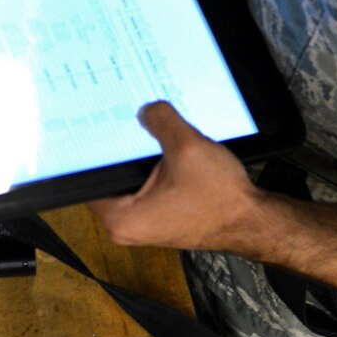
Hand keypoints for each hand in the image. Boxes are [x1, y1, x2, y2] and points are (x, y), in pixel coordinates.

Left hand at [87, 102, 276, 254]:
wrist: (249, 221)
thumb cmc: (221, 200)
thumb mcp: (187, 148)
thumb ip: (161, 121)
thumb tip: (147, 109)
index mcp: (121, 218)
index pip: (87, 177)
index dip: (93, 147)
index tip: (97, 124)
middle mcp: (126, 226)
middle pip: (108, 177)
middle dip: (120, 150)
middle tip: (128, 123)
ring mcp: (142, 224)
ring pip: (128, 180)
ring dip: (139, 159)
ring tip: (152, 138)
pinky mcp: (157, 218)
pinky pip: (143, 188)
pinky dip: (152, 170)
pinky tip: (166, 154)